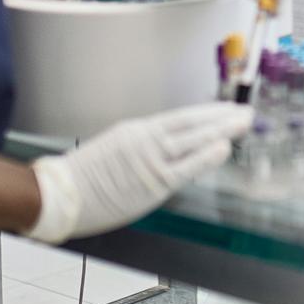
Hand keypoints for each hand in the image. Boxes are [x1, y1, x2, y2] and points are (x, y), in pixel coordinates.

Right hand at [25, 103, 250, 242]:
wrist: (57, 194)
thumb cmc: (81, 178)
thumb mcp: (114, 148)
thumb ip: (142, 147)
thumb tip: (166, 149)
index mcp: (137, 130)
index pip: (181, 118)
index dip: (207, 113)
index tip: (227, 109)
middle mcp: (147, 140)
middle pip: (192, 125)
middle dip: (221, 118)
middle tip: (245, 112)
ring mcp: (150, 160)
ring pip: (193, 141)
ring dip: (221, 131)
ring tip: (243, 123)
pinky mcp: (150, 183)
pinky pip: (184, 168)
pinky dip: (205, 157)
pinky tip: (223, 149)